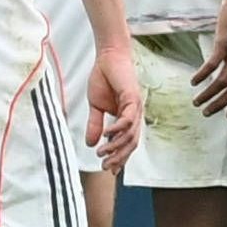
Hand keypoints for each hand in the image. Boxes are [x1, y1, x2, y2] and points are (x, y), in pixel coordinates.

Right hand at [86, 45, 142, 171]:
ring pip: (131, 134)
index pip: (127, 143)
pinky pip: (127, 119)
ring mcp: (135, 107)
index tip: (109, 169)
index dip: (120, 157)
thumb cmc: (103, 78)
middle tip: (106, 167)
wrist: (107, 56)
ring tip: (102, 153)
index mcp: (127, 118)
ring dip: (116, 146)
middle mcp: (135, 115)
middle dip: (119, 157)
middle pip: (131, 143)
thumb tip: (90, 144)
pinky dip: (117, 129)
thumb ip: (95, 125)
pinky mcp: (132, 98)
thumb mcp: (95, 106)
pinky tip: (107, 135)